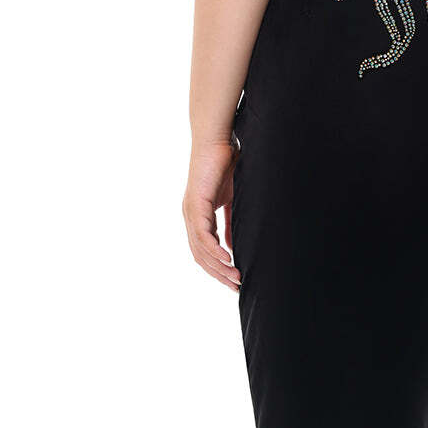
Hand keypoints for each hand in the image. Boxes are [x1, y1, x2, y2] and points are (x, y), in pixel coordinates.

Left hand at [183, 140, 240, 291]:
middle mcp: (190, 216)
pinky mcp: (196, 204)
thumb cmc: (228, 165)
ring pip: (200, 250)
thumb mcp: (233, 202)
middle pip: (200, 256)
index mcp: (198, 217)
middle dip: (219, 275)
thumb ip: (231, 225)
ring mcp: (191, 211)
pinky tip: (228, 260)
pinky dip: (215, 250)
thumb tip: (233, 248)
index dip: (218, 269)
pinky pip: (203, 235)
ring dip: (219, 267)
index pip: (204, 252)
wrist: (220, 140)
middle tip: (237, 288)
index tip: (234, 282)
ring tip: (236, 278)